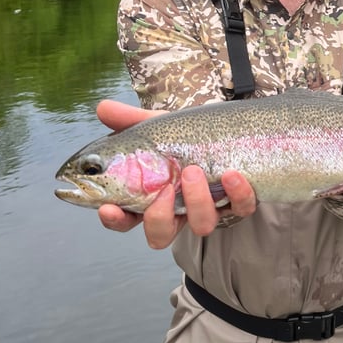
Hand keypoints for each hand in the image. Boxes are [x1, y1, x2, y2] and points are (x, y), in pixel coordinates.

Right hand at [94, 99, 256, 249]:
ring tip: (194, 171)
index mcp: (151, 196)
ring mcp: (210, 209)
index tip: (109, 208)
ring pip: (201, 225)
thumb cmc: (186, 137)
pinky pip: (240, 209)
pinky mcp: (240, 204)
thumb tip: (102, 108)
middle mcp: (179, 210)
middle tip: (165, 189)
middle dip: (160, 217)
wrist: (230, 131)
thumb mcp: (158, 127)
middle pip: (160, 235)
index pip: (125, 219)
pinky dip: (237, 194)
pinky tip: (232, 174)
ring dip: (197, 201)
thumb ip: (130, 120)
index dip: (115, 220)